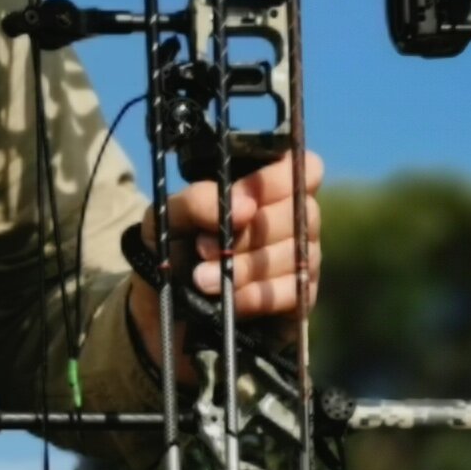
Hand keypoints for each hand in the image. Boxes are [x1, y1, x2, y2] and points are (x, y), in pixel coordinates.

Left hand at [127, 152, 324, 370]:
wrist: (164, 302)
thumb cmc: (174, 245)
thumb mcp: (170, 216)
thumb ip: (198, 201)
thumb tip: (244, 208)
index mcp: (271, 185)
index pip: (306, 168)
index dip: (275, 183)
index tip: (237, 205)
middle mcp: (296, 217)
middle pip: (298, 214)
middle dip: (246, 235)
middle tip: (203, 248)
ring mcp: (303, 257)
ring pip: (294, 254)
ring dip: (243, 268)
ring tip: (202, 279)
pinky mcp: (300, 296)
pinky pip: (292, 291)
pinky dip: (255, 296)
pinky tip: (229, 300)